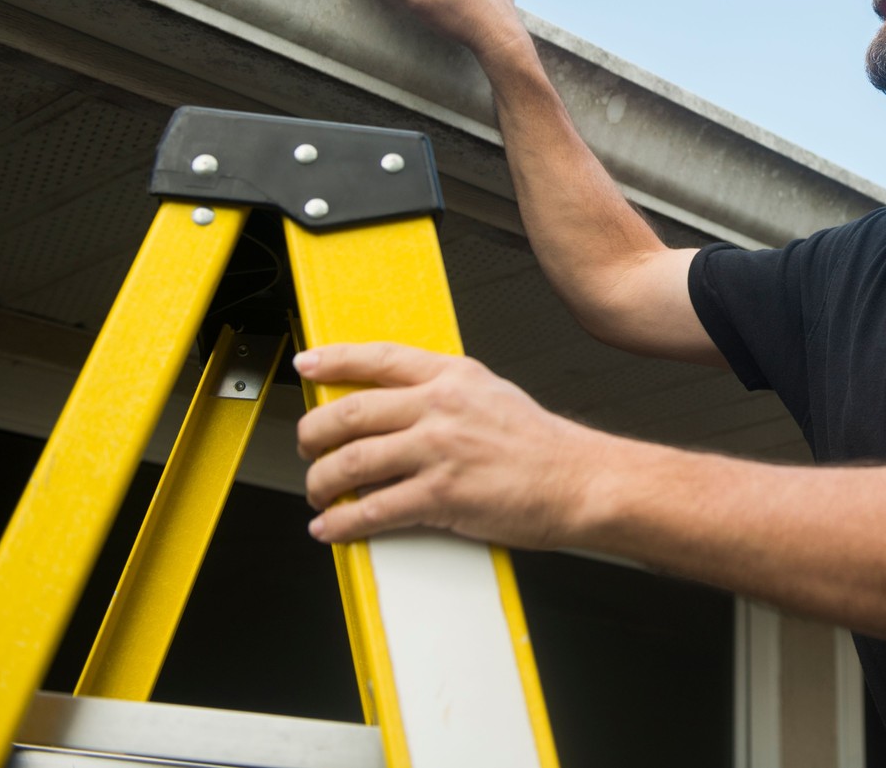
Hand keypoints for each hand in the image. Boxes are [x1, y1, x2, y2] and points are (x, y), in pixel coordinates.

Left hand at [294, 342, 602, 547]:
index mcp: (453, 376)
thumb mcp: (492, 394)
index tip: (306, 364)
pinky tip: (332, 528)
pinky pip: (373, 509)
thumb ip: (445, 392)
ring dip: (320, 483)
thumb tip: (397, 405)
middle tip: (307, 448)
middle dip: (312, 434)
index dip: (334, 359)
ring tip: (318, 494)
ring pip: (351, 462)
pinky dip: (342, 523)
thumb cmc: (540, 445)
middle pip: (350, 413)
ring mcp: (440, 450)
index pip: (379, 358)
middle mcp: (442, 407)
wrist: (579, 480)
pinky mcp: (443, 495)